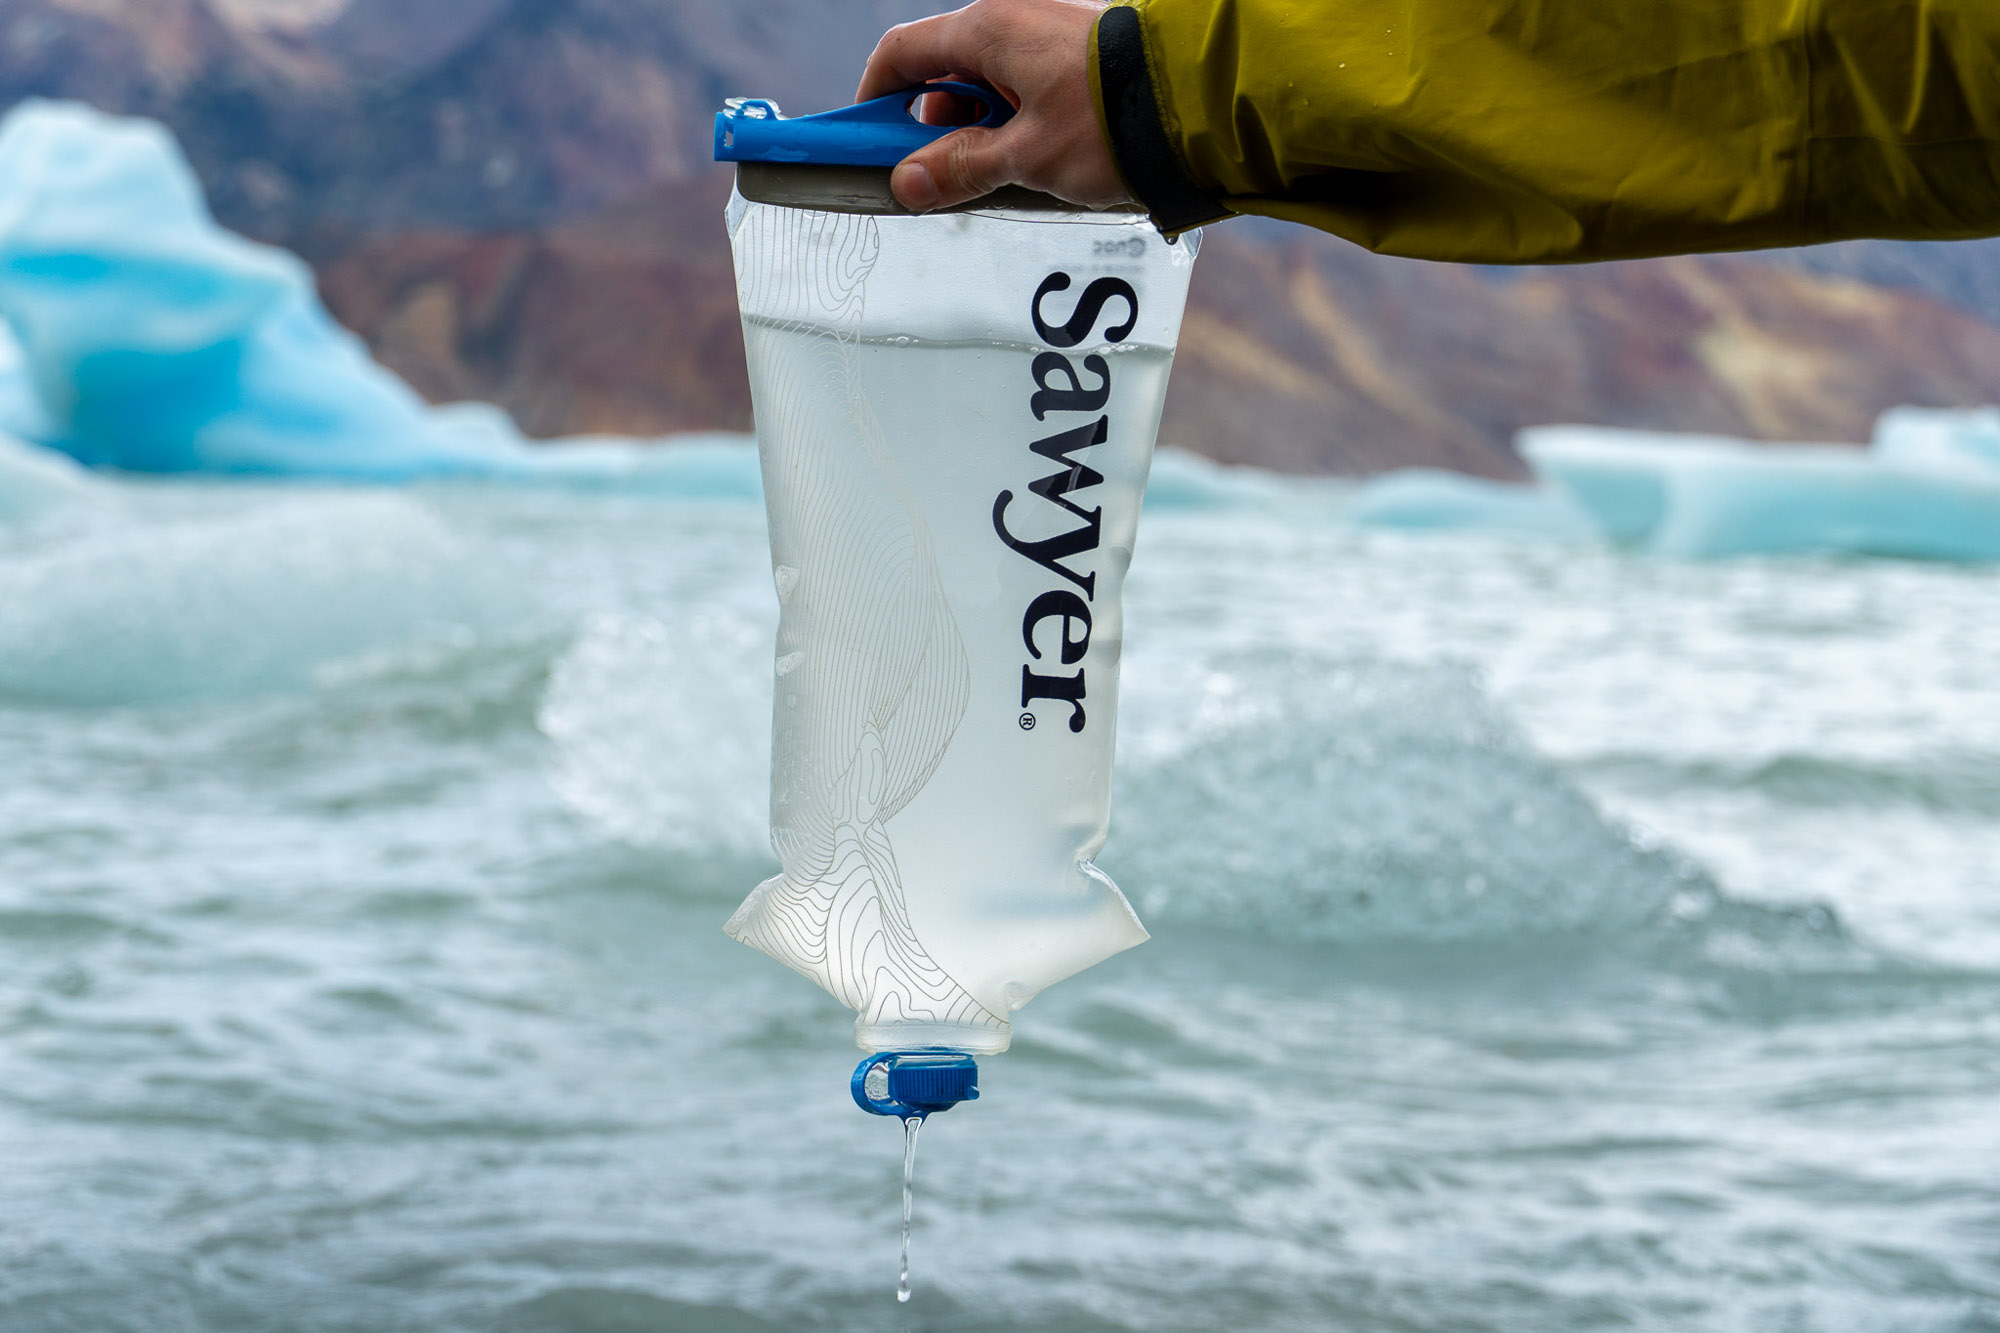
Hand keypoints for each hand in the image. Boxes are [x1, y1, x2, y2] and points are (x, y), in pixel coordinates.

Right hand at [857, 0, 1133, 211]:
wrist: (1203, 104)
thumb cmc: (1113, 123)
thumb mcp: (1027, 157)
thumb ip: (959, 169)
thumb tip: (904, 183)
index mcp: (987, 30)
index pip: (903, 55)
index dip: (874, 99)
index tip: (865, 143)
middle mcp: (1014, 19)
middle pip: (946, 72)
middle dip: (936, 129)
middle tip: (945, 182)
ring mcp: (1049, 32)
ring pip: (990, 83)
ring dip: (983, 131)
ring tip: (1007, 178)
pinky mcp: (1080, 53)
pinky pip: (1028, 85)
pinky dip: (1018, 122)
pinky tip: (1041, 162)